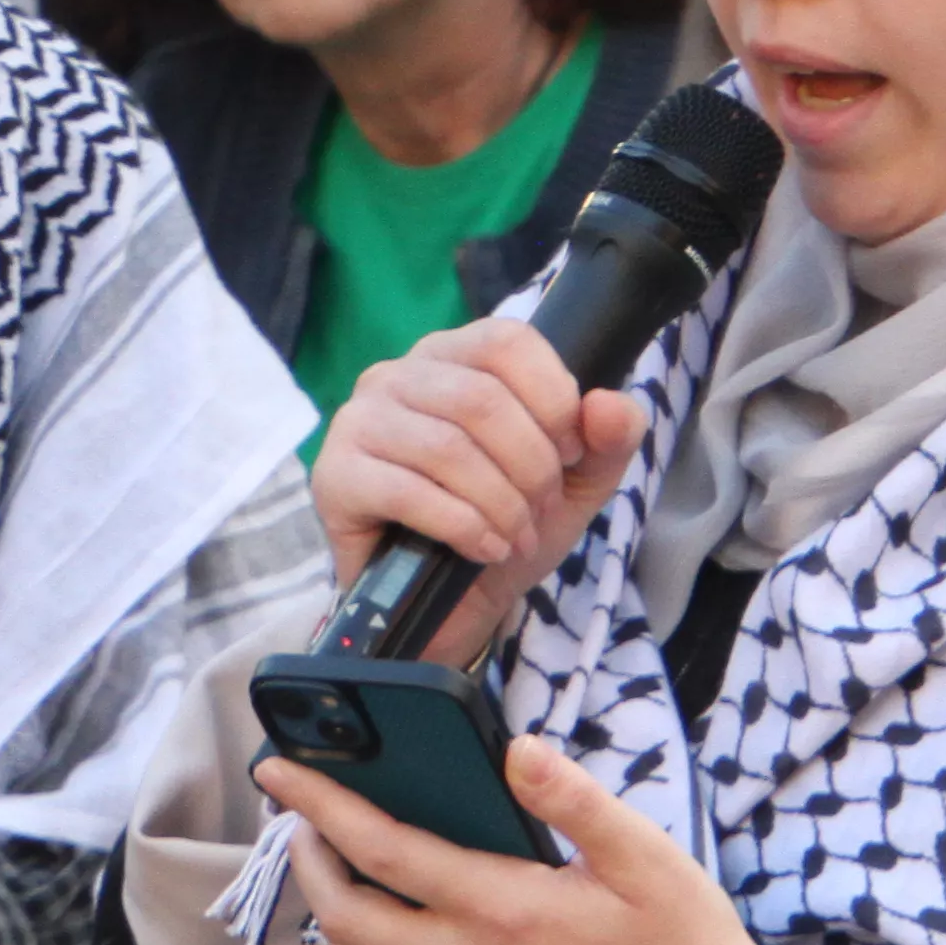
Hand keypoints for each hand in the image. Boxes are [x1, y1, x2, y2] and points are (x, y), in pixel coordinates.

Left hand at [263, 729, 836, 944]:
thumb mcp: (647, 858)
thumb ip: (576, 800)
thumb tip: (518, 748)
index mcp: (504, 912)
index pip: (381, 850)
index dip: (321, 806)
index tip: (281, 772)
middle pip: (345, 917)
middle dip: (308, 861)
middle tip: (304, 819)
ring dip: (336, 916)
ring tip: (343, 867)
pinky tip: (395, 926)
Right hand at [311, 318, 643, 665]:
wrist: (453, 602)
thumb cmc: (507, 522)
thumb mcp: (576, 483)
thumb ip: (608, 440)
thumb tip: (610, 405)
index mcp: (452, 356)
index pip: (507, 342)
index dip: (553, 400)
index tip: (568, 455)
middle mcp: (395, 374)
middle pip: (481, 400)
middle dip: (530, 467)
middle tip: (539, 511)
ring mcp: (358, 422)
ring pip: (448, 448)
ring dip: (500, 503)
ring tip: (514, 536)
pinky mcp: (335, 477)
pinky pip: (410, 492)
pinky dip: (464, 527)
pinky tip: (483, 548)